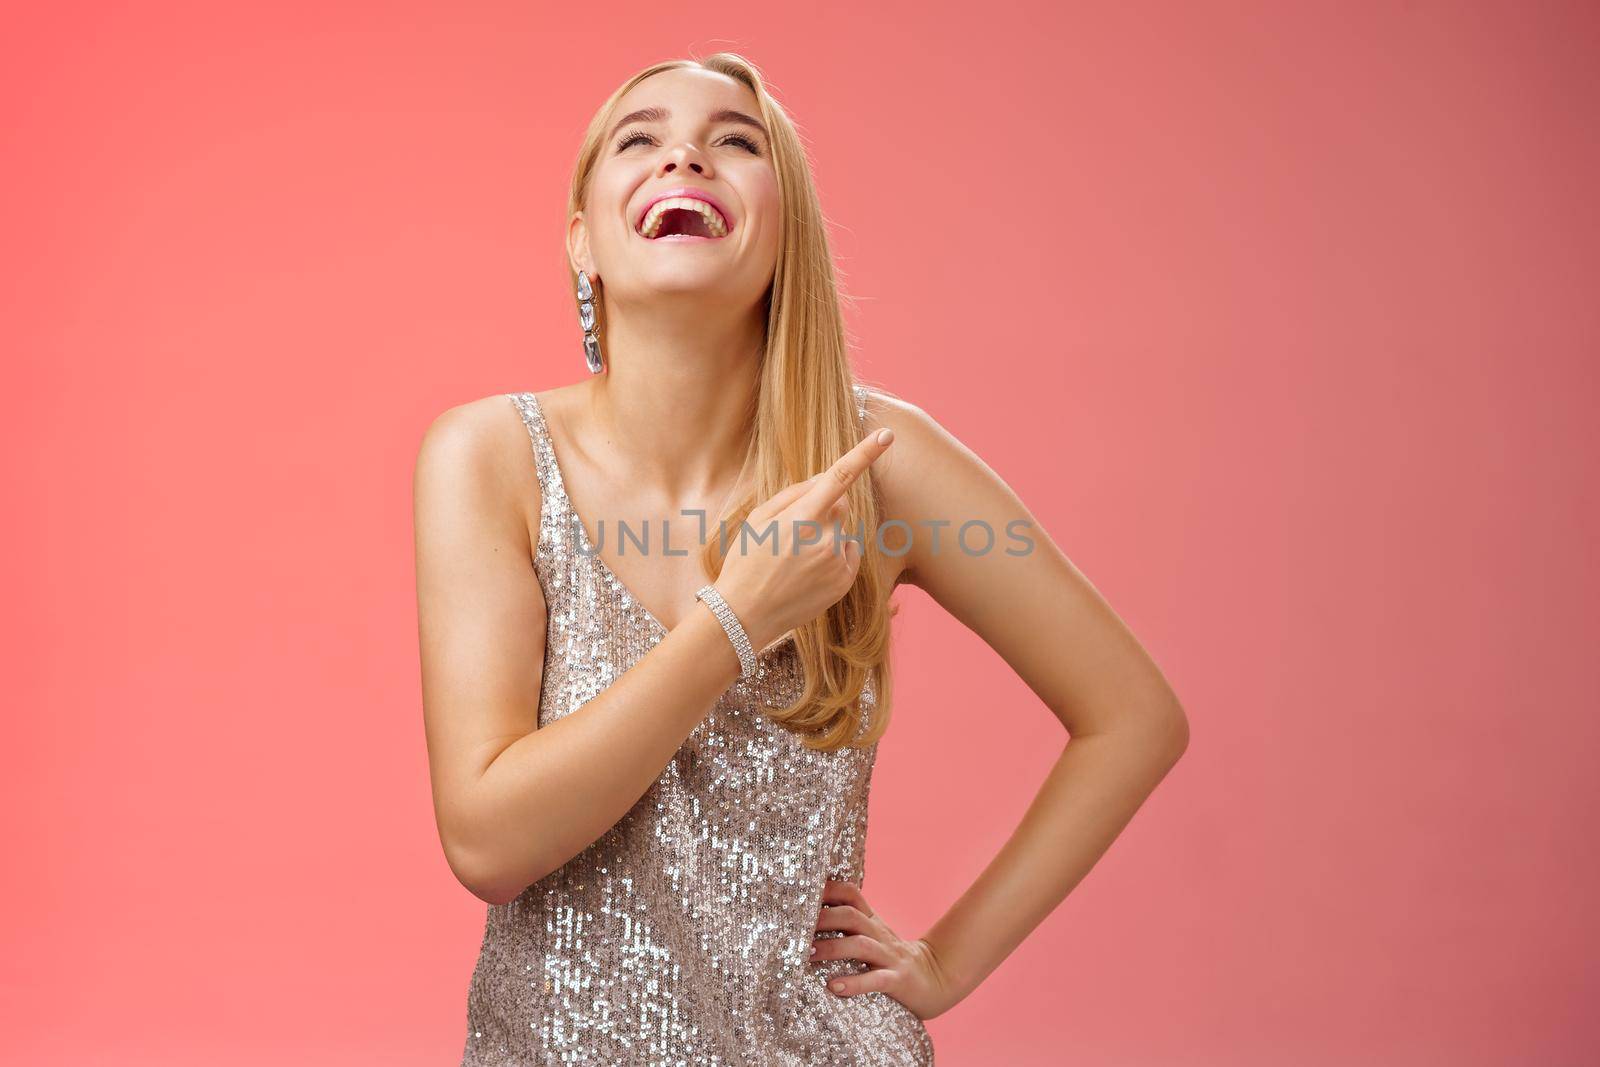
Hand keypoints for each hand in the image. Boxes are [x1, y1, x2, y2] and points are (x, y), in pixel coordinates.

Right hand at [714, 427, 894, 650]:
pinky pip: (847, 555)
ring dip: (825, 537)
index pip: (839, 477)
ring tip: (794, 560)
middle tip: (792, 531)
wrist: (745, 614)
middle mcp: (826, 538)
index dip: (865, 453)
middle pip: (840, 505)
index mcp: (802, 517)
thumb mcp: (758, 519)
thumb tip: (823, 481)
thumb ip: (794, 494)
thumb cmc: (746, 562)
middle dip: (823, 509)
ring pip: (842, 532)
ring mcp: (837, 561)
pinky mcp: (844, 581)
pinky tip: (806, 573)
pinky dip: (832, 557)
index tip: (886, 435)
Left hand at [809, 879, 962, 1020]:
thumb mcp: (871, 937)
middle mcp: (879, 934)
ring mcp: (889, 957)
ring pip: (861, 945)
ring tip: (808, 955)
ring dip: (833, 948)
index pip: (851, 894)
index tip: (801, 894)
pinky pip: (876, 980)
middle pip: (851, 916)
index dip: (827, 890)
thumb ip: (847, 927)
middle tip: (796, 929)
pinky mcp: (898, 980)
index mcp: (872, 921)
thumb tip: (804, 922)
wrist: (935, 979)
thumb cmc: (890, 960)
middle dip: (823, 919)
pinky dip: (855, 983)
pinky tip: (834, 987)